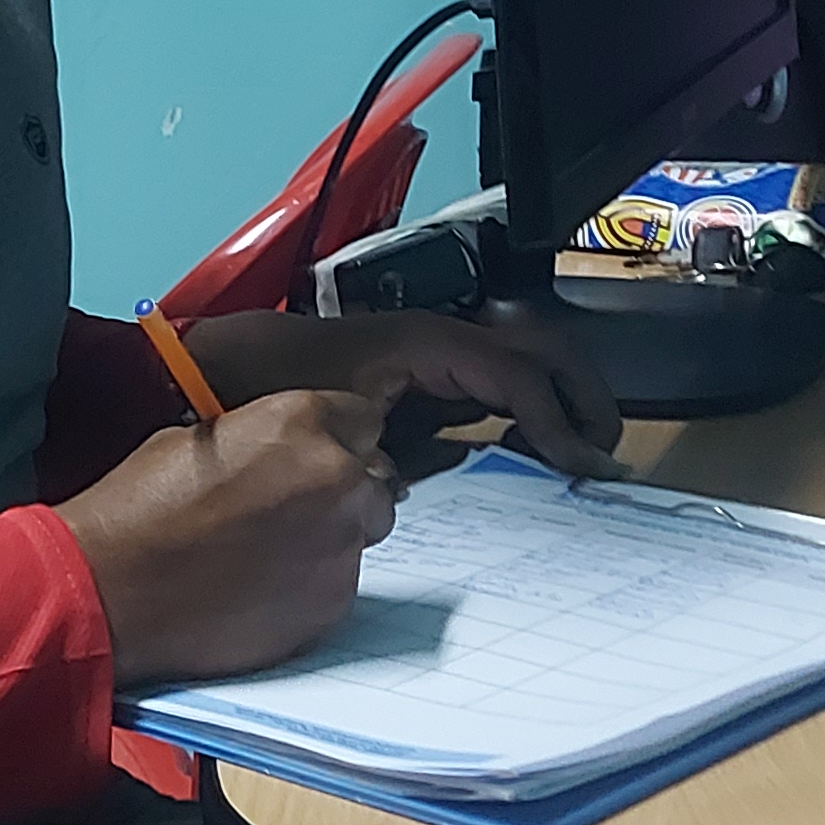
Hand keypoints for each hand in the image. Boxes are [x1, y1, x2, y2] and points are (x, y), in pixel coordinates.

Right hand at [56, 388, 402, 693]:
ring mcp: (340, 545)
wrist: (112, 590)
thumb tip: (283, 452)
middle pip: (372, 476)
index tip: (312, 454)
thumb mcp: (197, 437)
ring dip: (328, 536)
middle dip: (338, 487)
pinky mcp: (332, 604)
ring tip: (266, 552)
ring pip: (360, 532)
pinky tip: (261, 585)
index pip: (361, 416)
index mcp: (300, 423)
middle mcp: (335, 478)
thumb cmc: (137, 514)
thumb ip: (261, 438)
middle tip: (286, 507)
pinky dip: (312, 583)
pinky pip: (340, 583)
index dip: (332, 437)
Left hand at [184, 307, 623, 476]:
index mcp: (425, 340)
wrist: (218, 364)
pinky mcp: (419, 374)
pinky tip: (535, 447)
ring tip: (585, 448)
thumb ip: (375, 457)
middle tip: (607, 449)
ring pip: (520, 363)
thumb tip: (406, 485)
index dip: (556, 416)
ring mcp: (431, 354)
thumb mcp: (325, 416)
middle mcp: (437, 339)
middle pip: (537, 351)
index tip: (584, 462)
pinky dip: (524, 409)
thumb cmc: (267, 382)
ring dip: (559, 399)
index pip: (516, 375)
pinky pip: (489, 384)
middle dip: (581, 394)